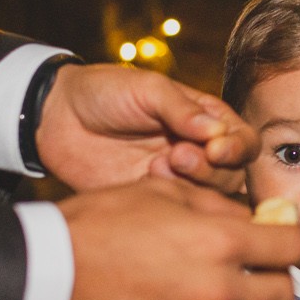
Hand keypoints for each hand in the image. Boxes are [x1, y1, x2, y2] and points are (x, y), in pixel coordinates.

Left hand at [37, 63, 256, 193]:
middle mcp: (199, 151)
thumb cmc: (106, 92)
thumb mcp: (147, 88)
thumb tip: (218, 132)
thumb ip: (182, 109)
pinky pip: (178, 212)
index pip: (243, 141)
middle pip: (233, 175)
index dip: (236, 148)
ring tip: (158, 166)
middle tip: (176, 156)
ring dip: (192, 185)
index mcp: (206, 121)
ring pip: (210, 198)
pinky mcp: (154, 200)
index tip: (215, 148)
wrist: (57, 117)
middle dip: (210, 169)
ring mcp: (177, 179)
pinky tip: (146, 180)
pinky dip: (172, 202)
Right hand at [59, 178, 299, 299]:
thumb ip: (218, 209)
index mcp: (221, 242)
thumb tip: (258, 222)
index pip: (294, 247)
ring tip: (212, 297)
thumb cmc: (100, 224)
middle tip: (255, 272)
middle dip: (274, 281)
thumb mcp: (163, 194)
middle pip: (282, 297)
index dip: (295, 240)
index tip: (286, 241)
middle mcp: (218, 291)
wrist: (47, 276)